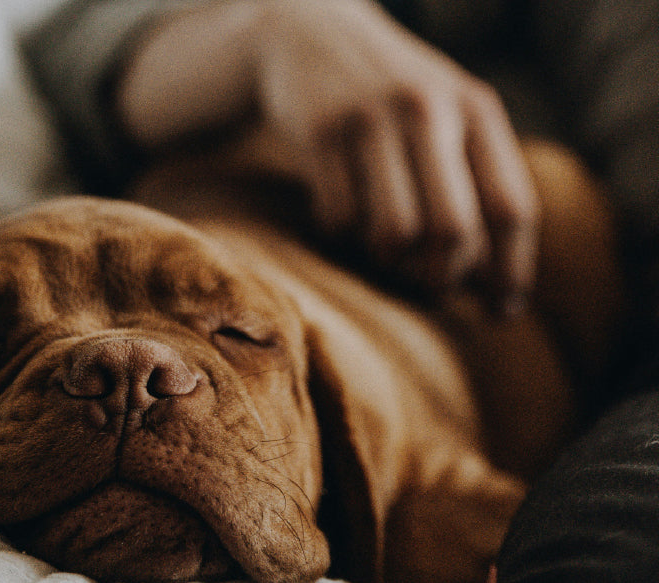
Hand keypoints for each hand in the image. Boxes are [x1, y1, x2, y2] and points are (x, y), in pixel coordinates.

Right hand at [116, 0, 537, 314]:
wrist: (308, 36)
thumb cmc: (388, 99)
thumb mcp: (445, 116)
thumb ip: (475, 180)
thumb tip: (496, 286)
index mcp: (475, 108)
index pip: (510, 209)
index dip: (510, 270)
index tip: (503, 310)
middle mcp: (428, 110)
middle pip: (453, 232)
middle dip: (444, 278)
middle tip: (433, 290)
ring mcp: (370, 121)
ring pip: (393, 234)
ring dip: (388, 262)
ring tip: (385, 253)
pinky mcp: (319, 133)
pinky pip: (339, 221)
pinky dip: (342, 237)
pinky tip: (344, 219)